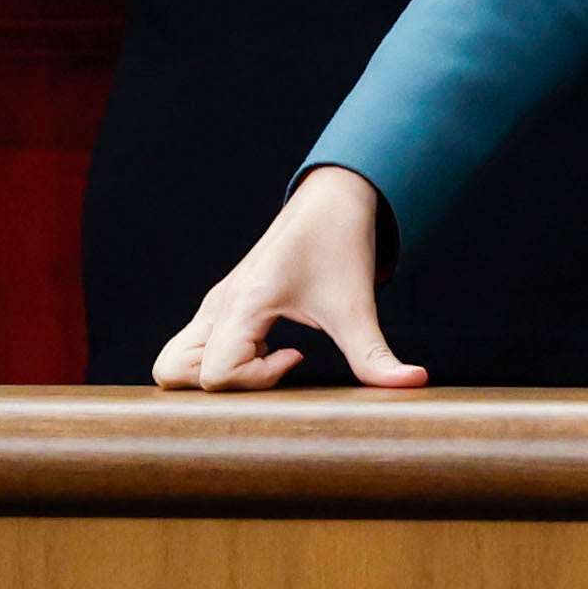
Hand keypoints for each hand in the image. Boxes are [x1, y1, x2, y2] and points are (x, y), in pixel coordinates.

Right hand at [155, 163, 421, 389]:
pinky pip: (195, 346)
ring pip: (175, 359)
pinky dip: (220, 362)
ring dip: (213, 376)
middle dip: (216, 390)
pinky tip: (268, 351)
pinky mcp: (222, 304)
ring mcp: (215, 304)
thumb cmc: (339, 243)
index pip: (215, 374)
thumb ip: (377, 354)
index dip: (256, 382)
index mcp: (243, 303)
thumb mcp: (358, 306)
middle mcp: (218, 305)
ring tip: (265, 363)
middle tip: (268, 372)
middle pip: (172, 370)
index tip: (298, 357)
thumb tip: (415, 384)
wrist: (332, 198)